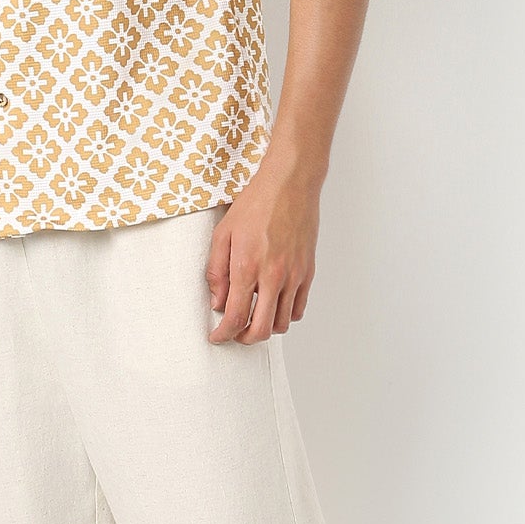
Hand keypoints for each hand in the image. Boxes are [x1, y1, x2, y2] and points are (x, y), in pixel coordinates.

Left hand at [206, 157, 321, 342]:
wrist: (290, 184)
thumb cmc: (256, 204)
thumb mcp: (223, 234)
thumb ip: (216, 271)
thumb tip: (217, 302)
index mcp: (247, 267)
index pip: (235, 317)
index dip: (224, 335)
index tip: (217, 337)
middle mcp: (273, 276)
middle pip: (261, 329)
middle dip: (245, 339)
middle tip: (235, 334)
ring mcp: (294, 275)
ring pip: (282, 323)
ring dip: (266, 328)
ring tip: (255, 318)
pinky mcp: (308, 272)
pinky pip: (299, 308)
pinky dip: (285, 315)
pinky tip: (274, 305)